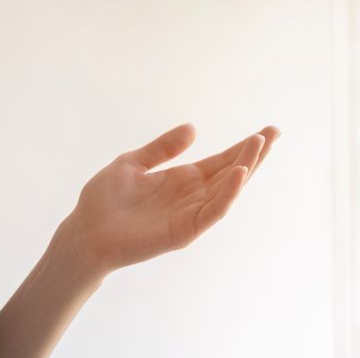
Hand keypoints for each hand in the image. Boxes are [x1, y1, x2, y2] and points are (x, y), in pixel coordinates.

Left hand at [61, 123, 279, 277]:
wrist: (85, 231)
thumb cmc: (104, 201)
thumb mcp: (133, 163)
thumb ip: (162, 148)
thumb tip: (193, 128)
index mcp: (181, 179)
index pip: (221, 161)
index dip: (243, 147)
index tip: (266, 131)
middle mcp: (191, 196)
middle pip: (231, 173)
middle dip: (254, 154)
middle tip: (274, 132)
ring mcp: (190, 214)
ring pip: (227, 190)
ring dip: (244, 168)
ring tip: (259, 144)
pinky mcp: (184, 231)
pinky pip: (212, 212)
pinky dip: (227, 194)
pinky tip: (237, 174)